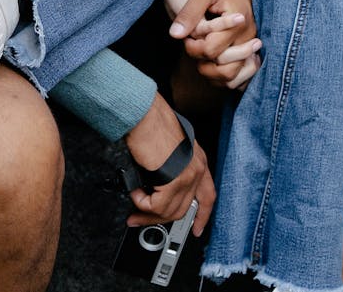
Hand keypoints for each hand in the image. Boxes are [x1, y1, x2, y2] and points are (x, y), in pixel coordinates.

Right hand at [124, 93, 214, 234]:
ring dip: (147, 212)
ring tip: (135, 200)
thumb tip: (157, 189)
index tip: (197, 228)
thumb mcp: (169, 147)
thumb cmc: (152, 122)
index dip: (203, 215)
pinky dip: (142, 203)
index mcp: (197, 159)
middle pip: (183, 209)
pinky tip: (135, 192)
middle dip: (158, 218)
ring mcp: (187, 175)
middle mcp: (197, 168)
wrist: (145, 114)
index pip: (208, 195)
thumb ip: (171, 167)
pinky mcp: (174, 180)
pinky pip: (157, 206)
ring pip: (169, 211)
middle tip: (139, 218)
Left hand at [170, 0, 260, 88]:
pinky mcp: (250, 45)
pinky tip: (211, 61)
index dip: (193, 48)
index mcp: (239, 21)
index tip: (186, 37)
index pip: (211, 50)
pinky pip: (241, 72)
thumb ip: (190, 13)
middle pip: (224, 68)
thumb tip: (174, 35)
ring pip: (233, 76)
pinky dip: (225, 74)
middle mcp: (249, 35)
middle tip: (192, 44)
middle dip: (202, 61)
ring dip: (213, 72)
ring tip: (201, 53)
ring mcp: (252, 42)